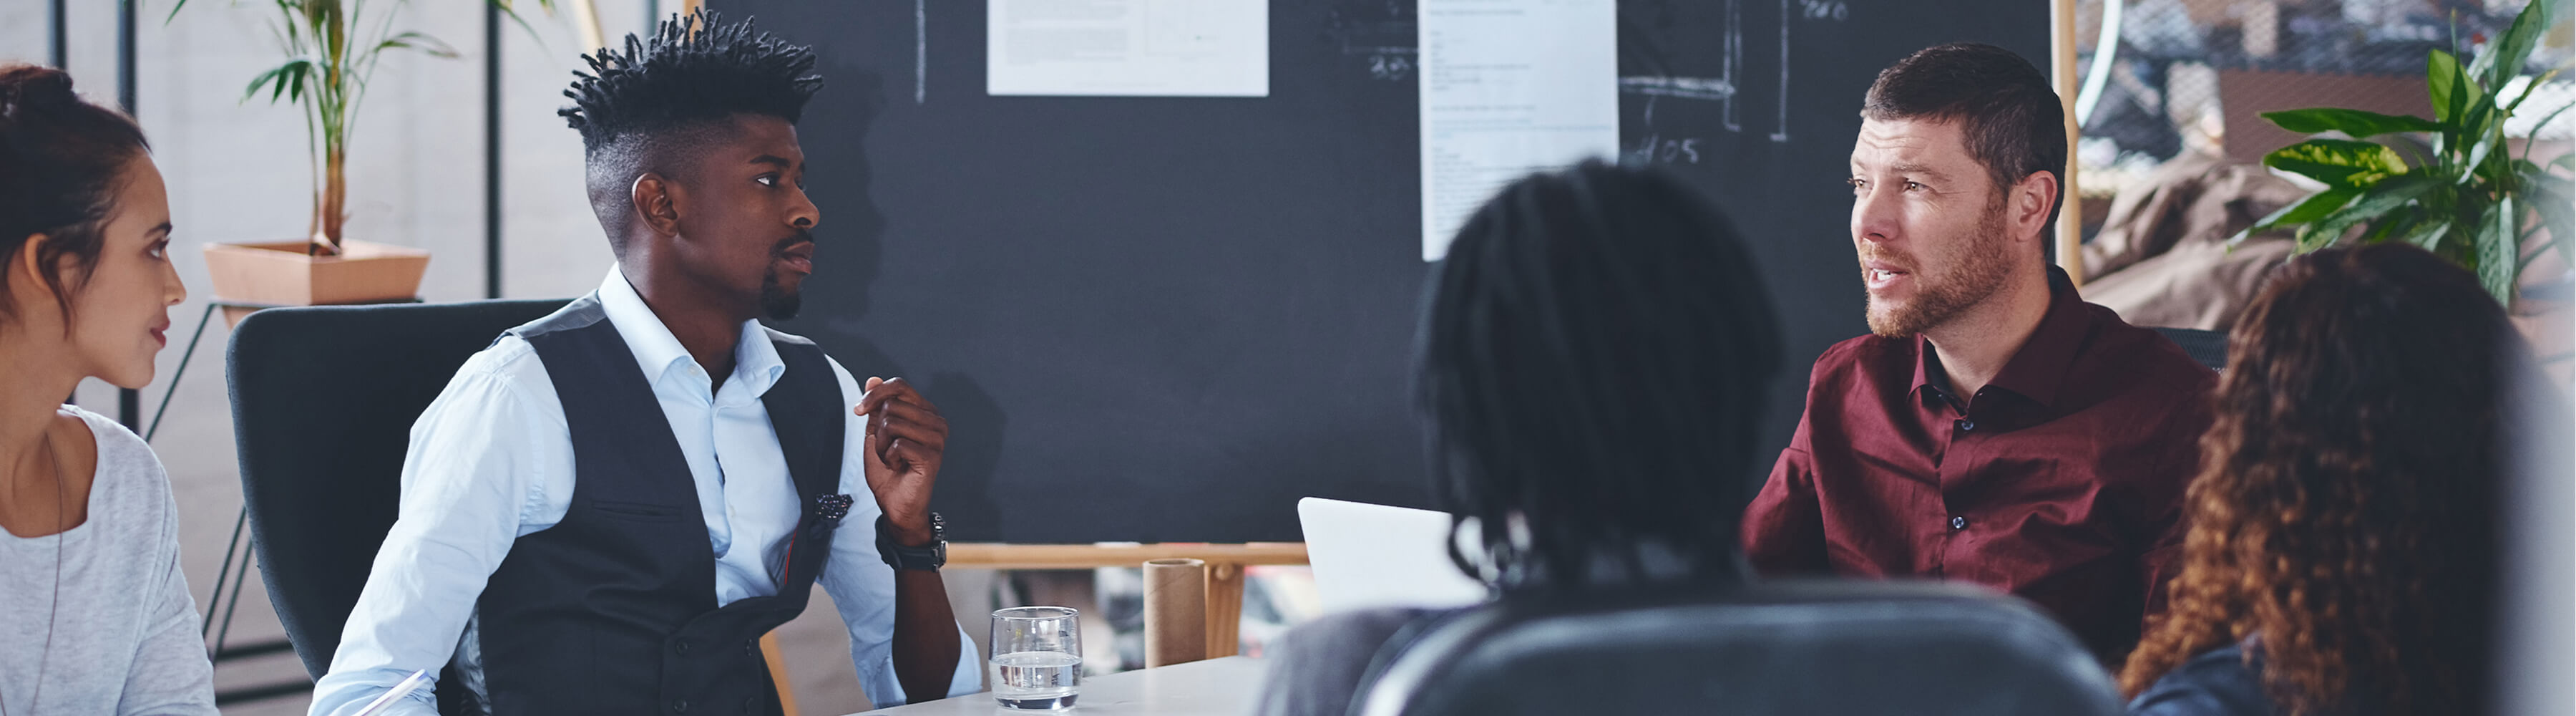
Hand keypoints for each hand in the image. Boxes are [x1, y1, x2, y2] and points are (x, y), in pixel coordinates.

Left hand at [856, 376, 945, 545]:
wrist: (895, 505)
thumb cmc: (887, 470)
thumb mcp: (875, 434)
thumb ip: (876, 408)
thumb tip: (872, 379)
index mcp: (925, 411)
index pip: (899, 386)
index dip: (875, 394)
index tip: (858, 410)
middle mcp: (936, 421)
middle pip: (891, 405)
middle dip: (878, 430)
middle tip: (886, 449)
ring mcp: (937, 438)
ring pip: (892, 424)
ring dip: (881, 445)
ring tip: (892, 459)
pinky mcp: (932, 456)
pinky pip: (897, 444)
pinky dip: (888, 458)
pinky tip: (898, 467)